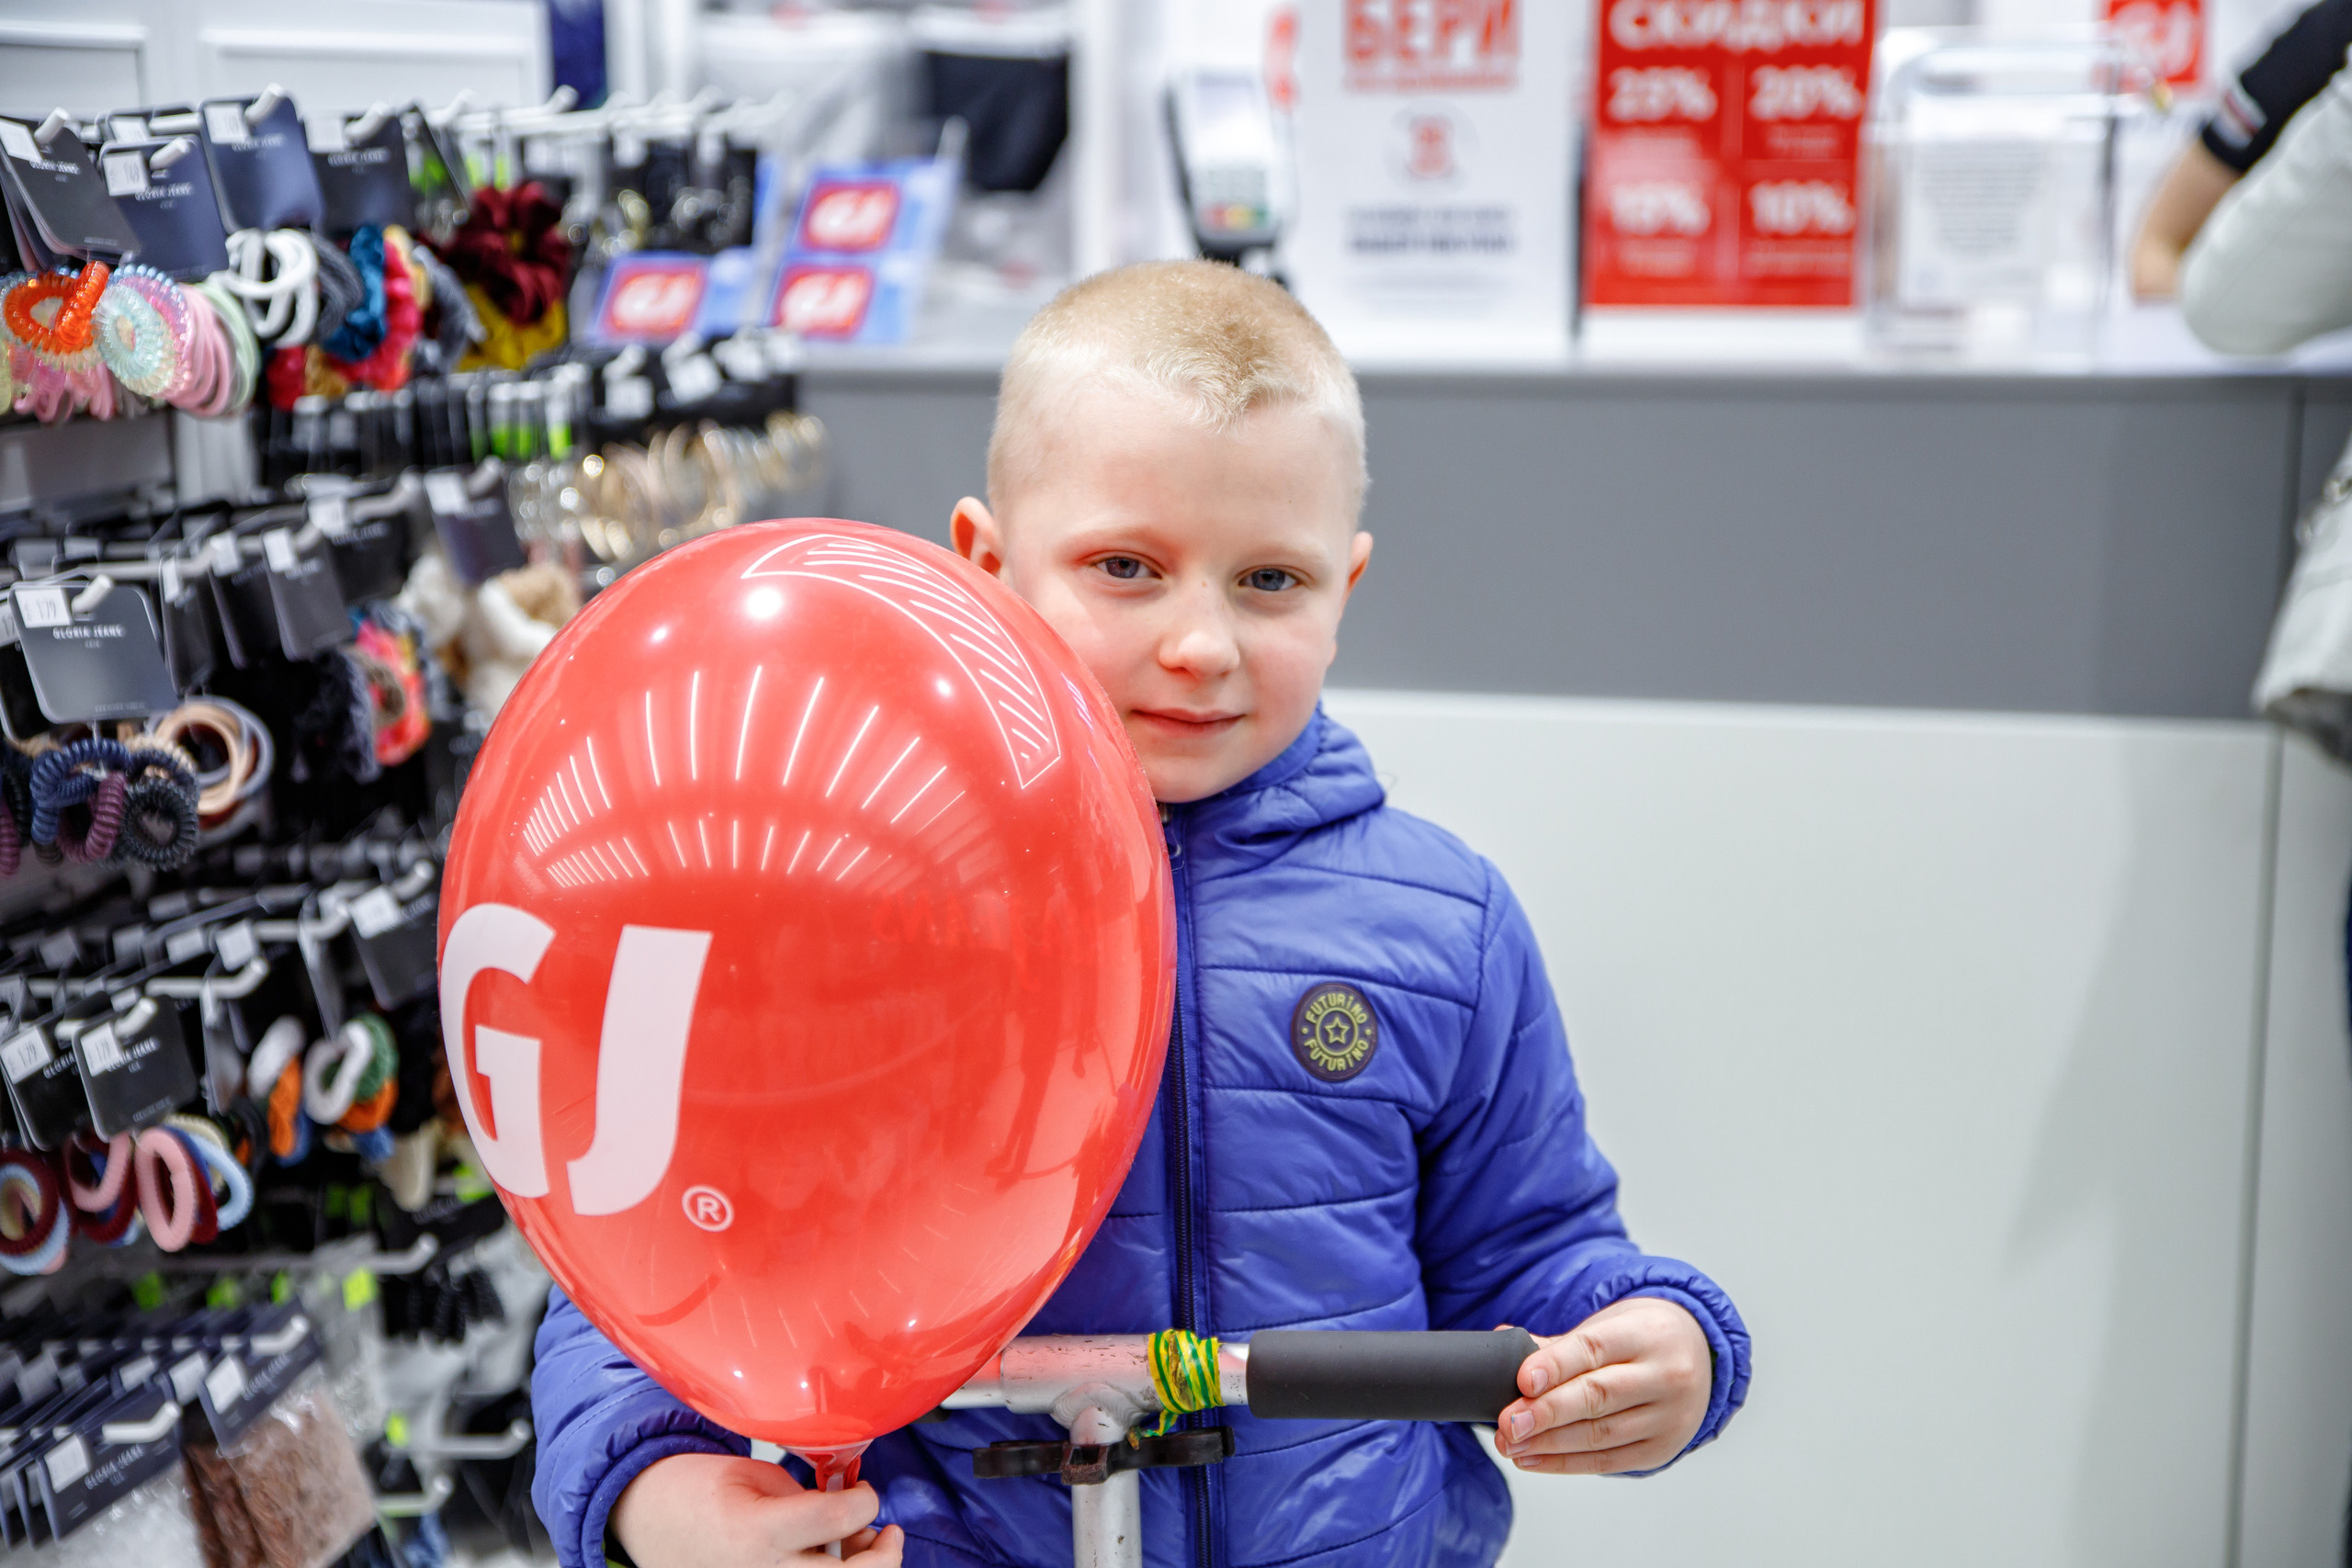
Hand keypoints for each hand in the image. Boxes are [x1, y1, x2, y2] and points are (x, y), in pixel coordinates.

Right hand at [610, 1453, 902, 1566]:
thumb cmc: (694, 1490)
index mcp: (757, 1529)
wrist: (645, 1519)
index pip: (835, 1520)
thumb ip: (803, 1497)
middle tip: (889, 1533)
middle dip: (883, 1556)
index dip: (865, 1501)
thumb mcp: (752, 1475)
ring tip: (864, 1547)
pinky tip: (833, 1561)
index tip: (865, 1491)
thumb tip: (847, 1514)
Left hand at [1495, 1297, 1710, 1474]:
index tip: (1522, 1381)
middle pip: (1597, 1396)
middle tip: (1508, 1423)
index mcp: (1646, 1334)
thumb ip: (1558, 1344)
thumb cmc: (1640, 1338)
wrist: (1697, 1354)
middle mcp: (1665, 1376)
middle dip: (1547, 1413)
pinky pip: (1608, 1461)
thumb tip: (1502, 1344)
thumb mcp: (1609, 1326)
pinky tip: (1533, 1458)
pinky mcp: (1662, 1449)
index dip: (1555, 1366)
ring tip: (1511, 1444)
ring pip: (1600, 1434)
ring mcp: (1668, 1416)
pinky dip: (1565, 1463)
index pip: (1594, 1349)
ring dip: (1549, 1443)